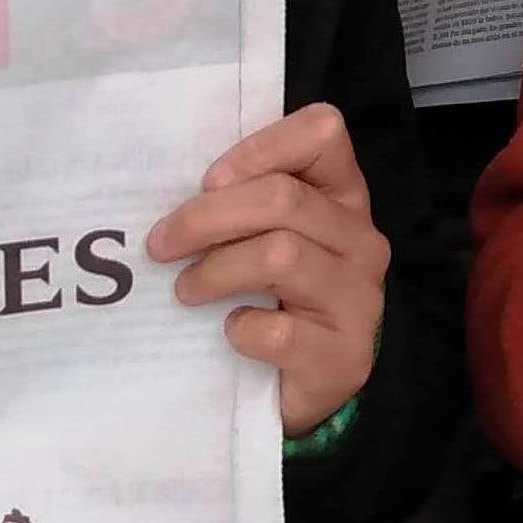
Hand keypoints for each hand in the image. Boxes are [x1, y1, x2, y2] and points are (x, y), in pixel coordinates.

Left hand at [147, 102, 385, 432]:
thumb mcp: (268, 239)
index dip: (259, 148)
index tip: (208, 181)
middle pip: (282, 199)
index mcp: (343, 196)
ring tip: (185, 290)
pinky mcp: (344, 357)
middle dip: (207, 218)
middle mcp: (361, 239)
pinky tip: (230, 332)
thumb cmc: (276, 300)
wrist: (301, 389)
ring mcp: (359, 299)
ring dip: (215, 271)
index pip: (321, 133)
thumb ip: (246, 205)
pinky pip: (279, 332)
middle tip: (161, 245)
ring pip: (280, 256)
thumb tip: (176, 193)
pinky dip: (241, 329)